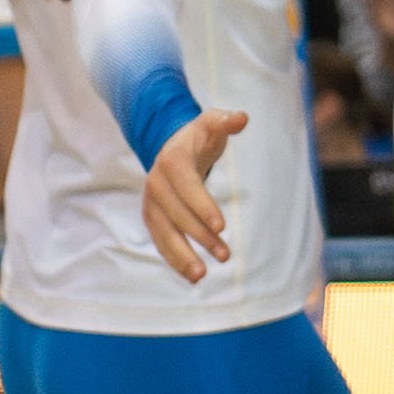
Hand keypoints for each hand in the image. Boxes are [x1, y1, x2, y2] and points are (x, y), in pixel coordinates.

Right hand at [138, 108, 247, 279]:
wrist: (173, 146)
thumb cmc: (199, 137)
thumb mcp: (212, 124)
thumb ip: (225, 121)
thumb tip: (241, 118)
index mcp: (171, 160)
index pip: (187, 186)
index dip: (203, 206)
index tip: (222, 226)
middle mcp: (156, 182)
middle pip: (178, 214)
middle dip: (201, 236)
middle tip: (225, 255)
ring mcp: (151, 202)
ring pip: (164, 232)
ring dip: (181, 255)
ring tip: (202, 276)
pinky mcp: (152, 217)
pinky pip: (161, 241)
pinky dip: (174, 259)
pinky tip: (192, 276)